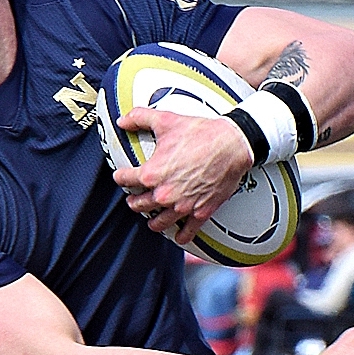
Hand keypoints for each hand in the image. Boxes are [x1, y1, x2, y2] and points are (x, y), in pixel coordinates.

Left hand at [110, 108, 253, 242]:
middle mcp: (164, 194)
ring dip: (152, 219)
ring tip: (151, 215)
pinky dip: (180, 235)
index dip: (121, 177)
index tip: (122, 176)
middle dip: (134, 199)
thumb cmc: (202, 133)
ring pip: (157, 223)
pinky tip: (177, 235)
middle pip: (138, 204)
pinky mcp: (200, 212)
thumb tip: (123, 119)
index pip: (125, 181)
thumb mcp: (166, 120)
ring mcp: (182, 206)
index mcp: (152, 174)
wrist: (232, 144)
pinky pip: (186, 233)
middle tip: (135, 197)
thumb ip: (140, 118)